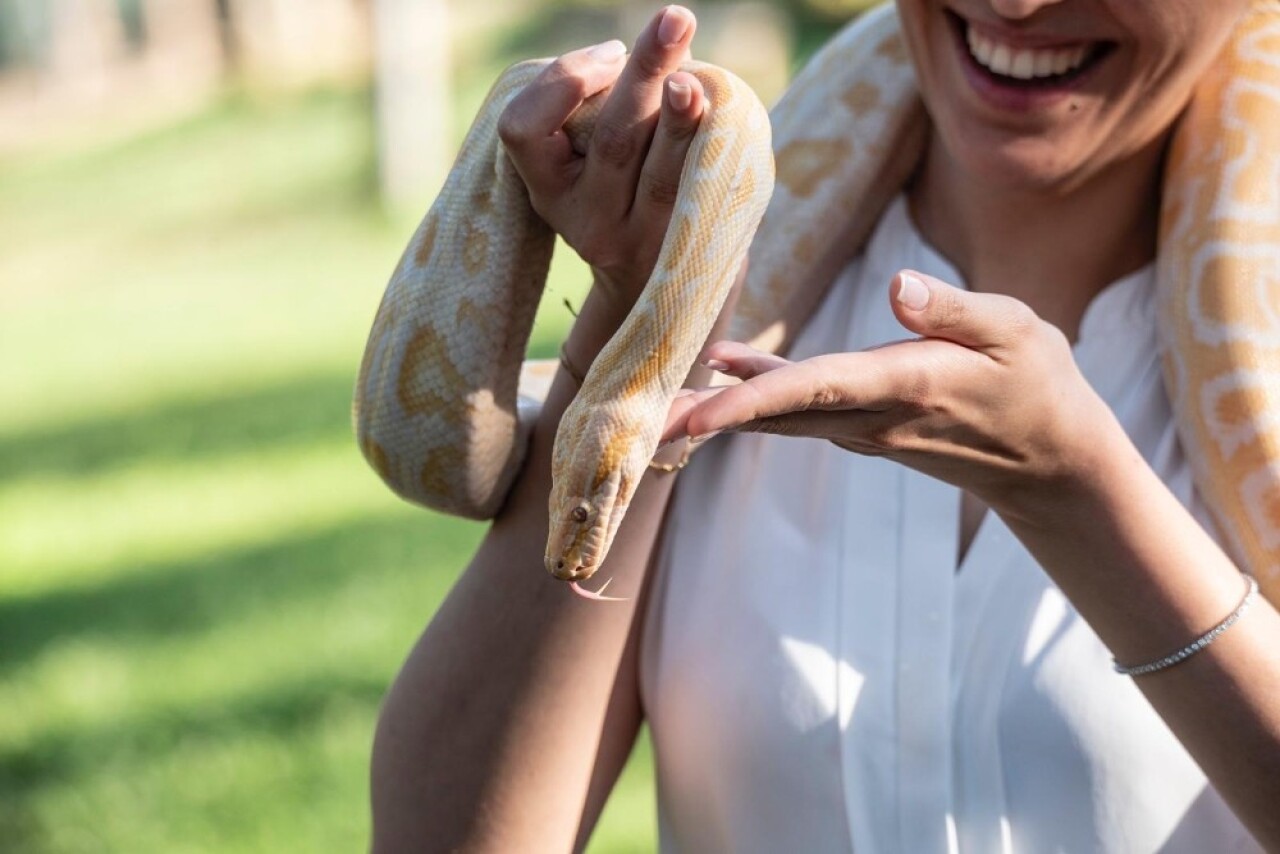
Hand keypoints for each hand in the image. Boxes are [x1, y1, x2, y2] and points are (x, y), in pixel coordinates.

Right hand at [498, 6, 705, 309]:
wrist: (660, 283)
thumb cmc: (620, 191)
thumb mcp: (585, 161)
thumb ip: (600, 106)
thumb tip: (661, 48)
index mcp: (548, 191)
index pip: (524, 132)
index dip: (564, 82)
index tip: (610, 51)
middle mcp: (588, 219)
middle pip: (611, 142)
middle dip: (642, 75)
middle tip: (674, 20)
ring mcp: (639, 240)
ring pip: (660, 174)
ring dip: (680, 121)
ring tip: (694, 81)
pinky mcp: (685, 249)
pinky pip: (699, 193)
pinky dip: (713, 149)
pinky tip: (725, 113)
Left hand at [664, 271, 1125, 513]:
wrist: (1049, 462)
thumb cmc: (1039, 386)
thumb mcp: (1016, 333)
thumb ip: (954, 309)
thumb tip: (896, 286)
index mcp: (906, 386)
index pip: (814, 389)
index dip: (748, 400)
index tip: (693, 417)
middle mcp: (871, 417)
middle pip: (772, 414)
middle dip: (703, 418)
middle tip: (634, 424)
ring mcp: (864, 429)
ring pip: (777, 417)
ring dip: (716, 411)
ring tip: (655, 402)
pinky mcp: (864, 426)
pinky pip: (798, 410)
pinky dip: (755, 393)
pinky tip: (724, 364)